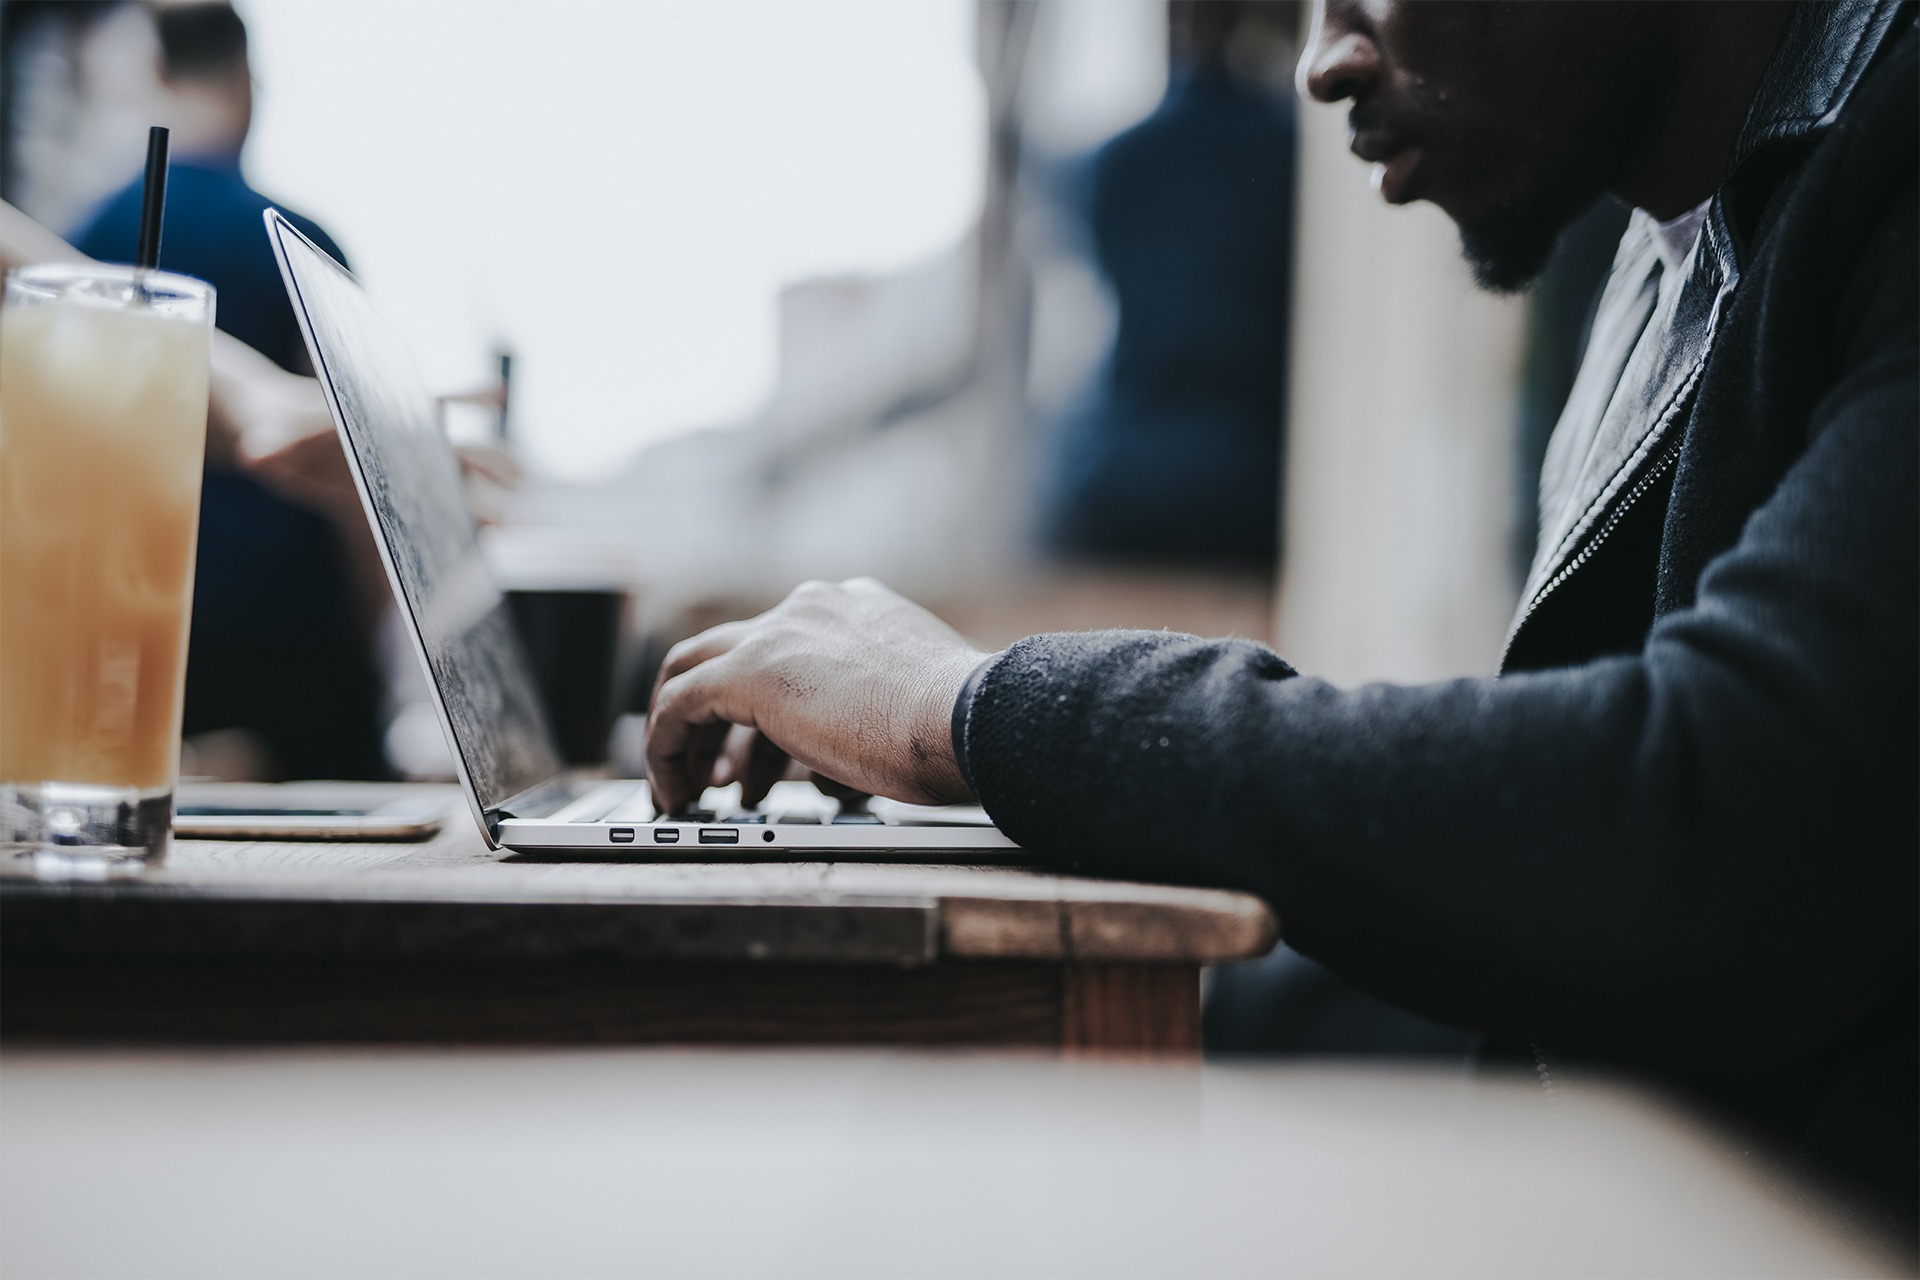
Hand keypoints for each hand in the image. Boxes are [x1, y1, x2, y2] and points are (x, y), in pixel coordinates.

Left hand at [646, 578, 989, 814]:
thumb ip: (877, 709)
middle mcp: (811, 607)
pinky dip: (666, 749)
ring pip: (693, 671)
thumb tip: (847, 763)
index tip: (764, 749)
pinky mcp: (749, 673)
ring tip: (694, 792)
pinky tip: (675, 791)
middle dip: (715, 715)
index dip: (767, 702)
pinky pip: (677, 706)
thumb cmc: (964, 727)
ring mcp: (778, 634)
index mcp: (856, 608)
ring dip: (688, 737)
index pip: (786, 644)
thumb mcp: (918, 703)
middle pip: (728, 647)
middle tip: (717, 769)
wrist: (971, 717)